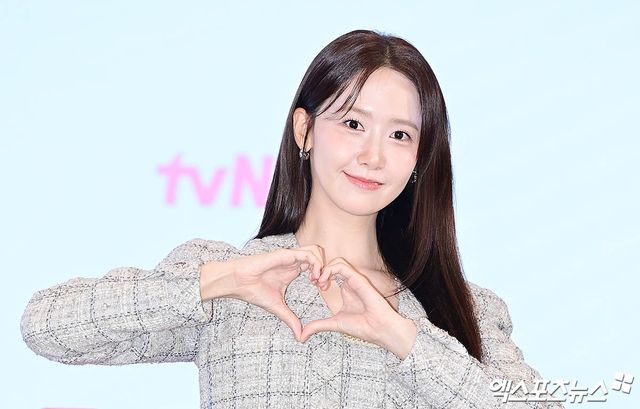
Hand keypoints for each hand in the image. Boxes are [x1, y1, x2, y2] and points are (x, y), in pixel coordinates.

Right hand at [201, 245, 324, 341]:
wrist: (239, 282)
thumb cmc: (254, 291)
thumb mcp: (278, 308)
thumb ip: (291, 319)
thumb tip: (301, 337)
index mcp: (293, 270)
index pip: (316, 267)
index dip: (323, 276)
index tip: (321, 290)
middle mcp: (294, 262)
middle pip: (319, 256)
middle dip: (326, 269)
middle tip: (322, 285)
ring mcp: (290, 257)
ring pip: (316, 251)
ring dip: (322, 265)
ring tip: (318, 280)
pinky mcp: (286, 254)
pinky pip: (308, 253)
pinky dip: (315, 264)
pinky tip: (312, 277)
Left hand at [300, 257, 416, 357]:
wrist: (379, 330)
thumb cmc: (362, 326)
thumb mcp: (333, 324)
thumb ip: (318, 325)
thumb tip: (301, 336)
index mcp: (345, 288)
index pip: (330, 273)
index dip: (318, 276)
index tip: (312, 285)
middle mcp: (350, 282)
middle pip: (332, 264)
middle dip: (319, 270)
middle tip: (313, 281)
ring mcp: (354, 279)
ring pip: (337, 262)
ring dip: (324, 269)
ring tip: (318, 282)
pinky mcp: (359, 279)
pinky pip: (342, 266)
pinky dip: (330, 270)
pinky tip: (324, 282)